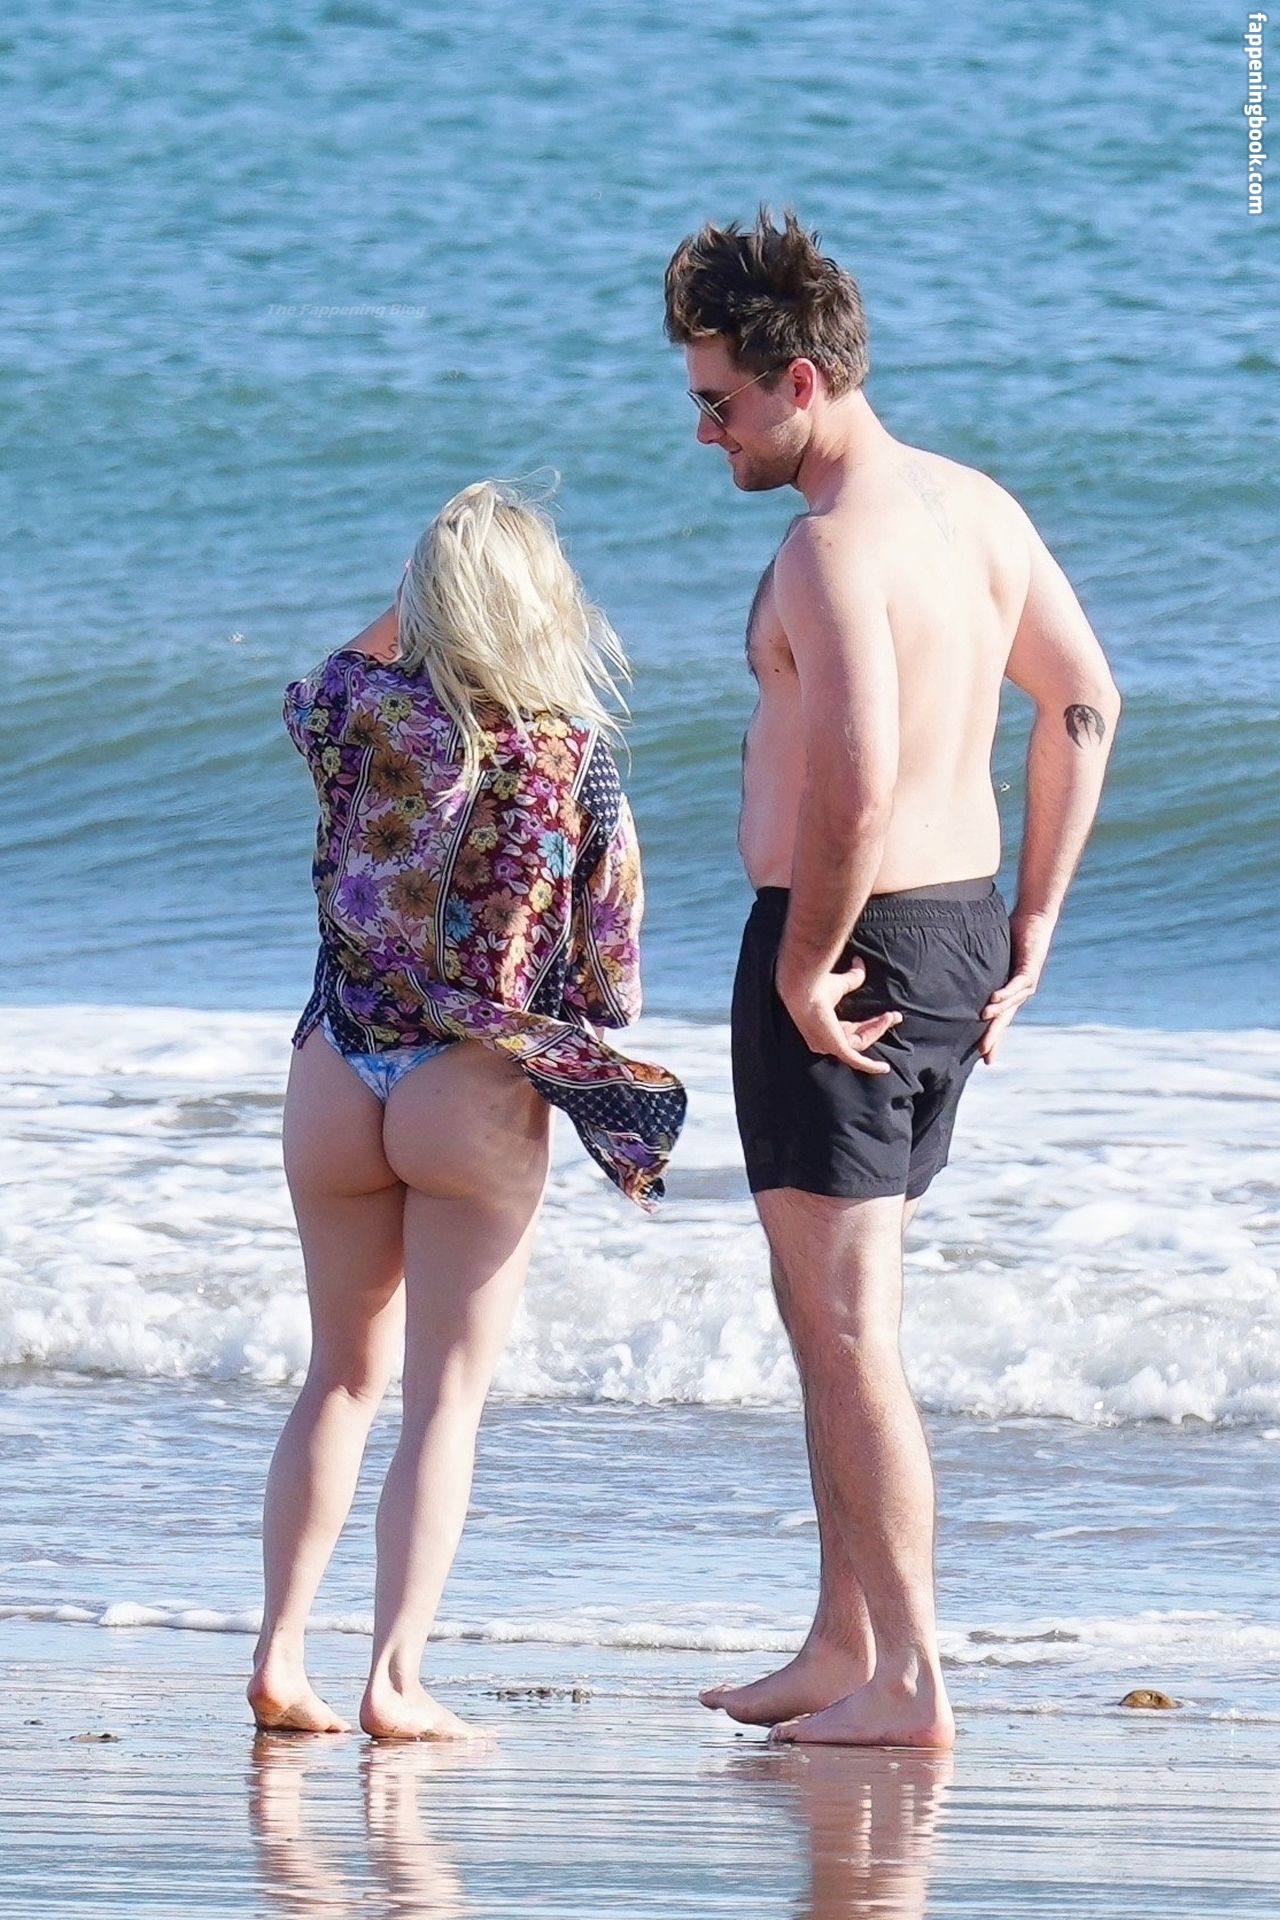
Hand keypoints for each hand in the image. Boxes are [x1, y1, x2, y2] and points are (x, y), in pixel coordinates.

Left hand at [777, 956, 901, 1073]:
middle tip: (895, 1016)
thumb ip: (852, 976)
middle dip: (878, 1027)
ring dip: (878, 1030)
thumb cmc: (815, 984)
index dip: (870, 1023)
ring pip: (860, 1043)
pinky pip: (857, 1061)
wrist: (805, 986)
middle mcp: (824, 1039)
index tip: (887, 1014)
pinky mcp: (836, 1047)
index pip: (851, 1028)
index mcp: (823, 1026)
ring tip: (892, 1017)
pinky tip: (884, 1068)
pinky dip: (871, 1066)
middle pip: (858, 1037)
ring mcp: (829, 1045)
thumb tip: (859, 961)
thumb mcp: (840, 983)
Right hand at [980, 910, 1054, 1064]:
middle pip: (1004, 1019)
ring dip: (996, 1012)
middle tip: (984, 1053)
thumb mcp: (992, 958)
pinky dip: (1005, 992)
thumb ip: (979, 970)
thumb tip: (955, 975)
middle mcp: (1018, 993)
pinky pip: (1015, 983)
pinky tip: (993, 998)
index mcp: (1009, 994)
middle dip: (994, 1036)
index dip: (992, 1039)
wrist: (1034, 919)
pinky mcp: (1029, 969)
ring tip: (982, 1020)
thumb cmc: (1011, 936)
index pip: (999, 1020)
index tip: (984, 1059)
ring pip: (1009, 1004)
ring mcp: (1025, 983)